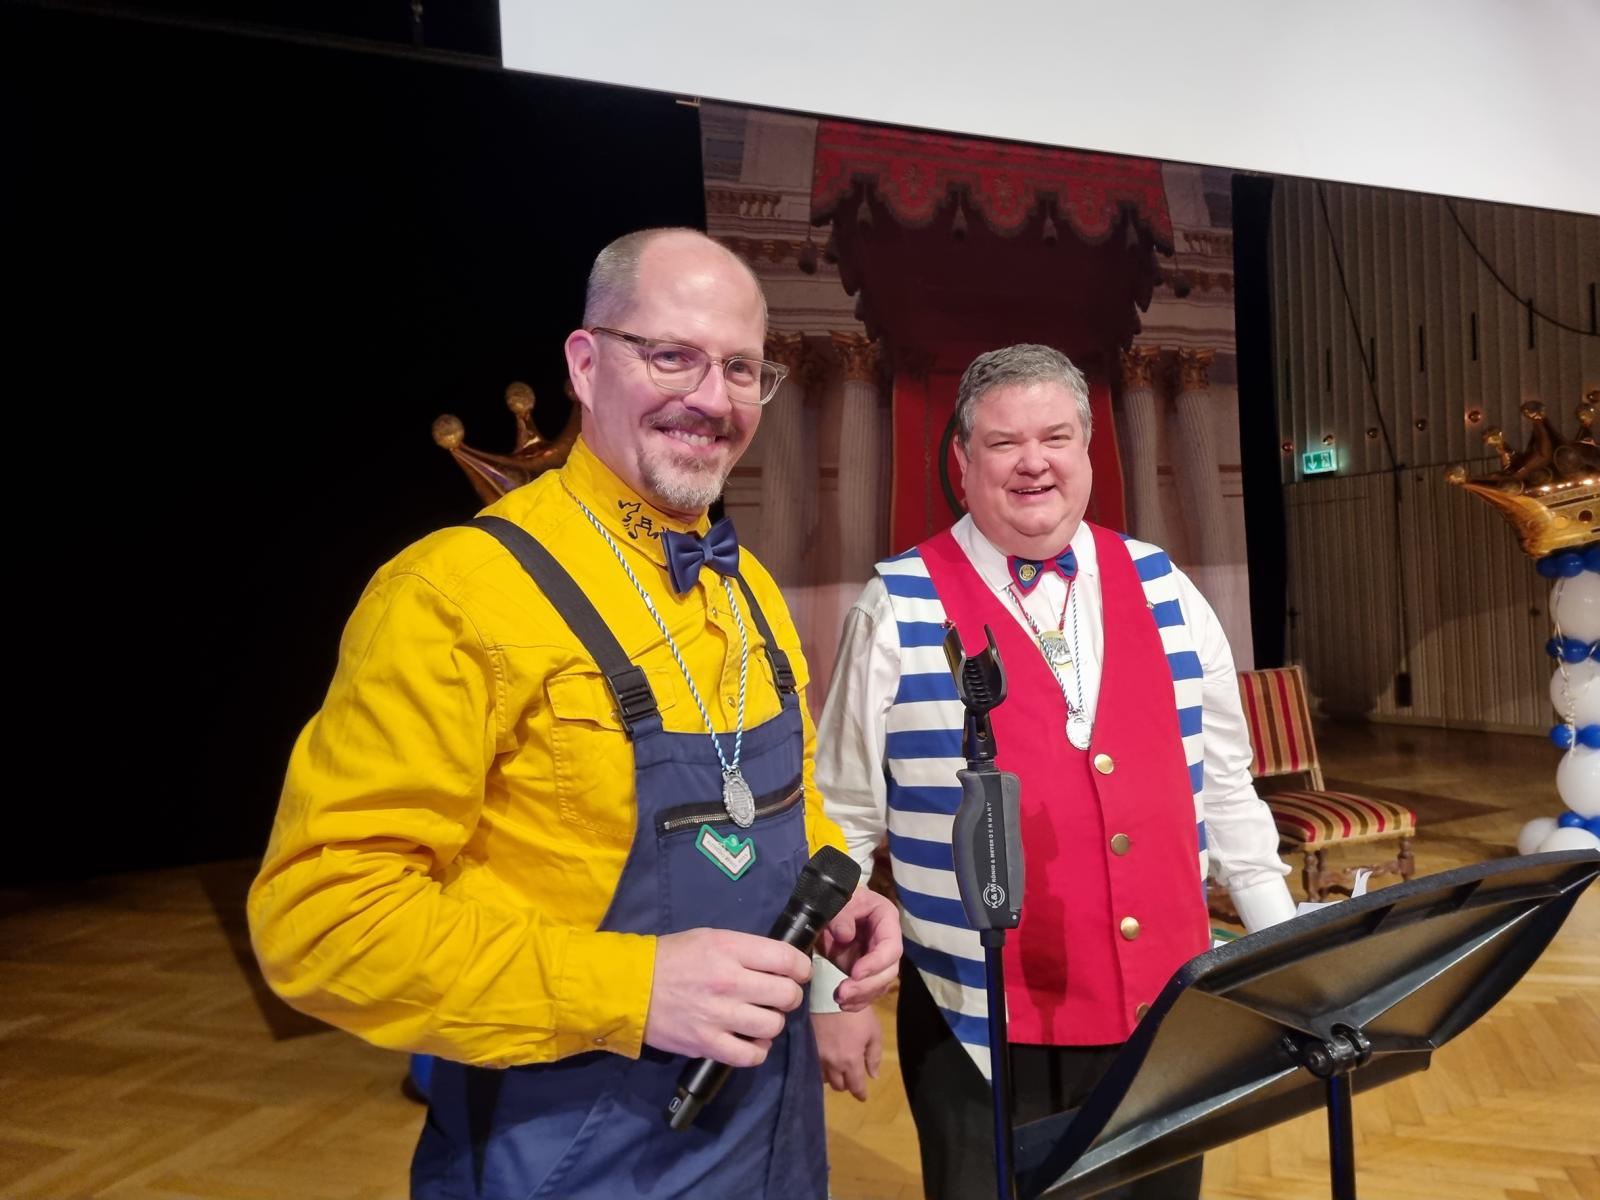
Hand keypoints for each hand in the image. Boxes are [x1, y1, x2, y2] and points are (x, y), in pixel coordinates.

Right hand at [644, 928, 810, 1066]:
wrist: (631, 987)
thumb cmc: (672, 957)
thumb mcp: (710, 938)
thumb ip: (745, 950)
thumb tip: (780, 964)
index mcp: (730, 950)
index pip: (787, 960)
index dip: (801, 968)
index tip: (798, 973)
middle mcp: (729, 982)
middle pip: (786, 995)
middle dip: (789, 996)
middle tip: (779, 996)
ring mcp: (719, 1016)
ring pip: (773, 1026)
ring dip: (772, 1023)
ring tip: (760, 1018)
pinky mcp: (707, 1044)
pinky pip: (750, 1056)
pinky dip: (757, 1051)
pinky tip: (750, 1040)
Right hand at [813, 1008, 881, 1100]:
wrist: (828, 993)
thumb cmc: (855, 1012)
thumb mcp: (873, 1031)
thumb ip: (874, 1055)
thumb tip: (873, 1076)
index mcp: (851, 1061)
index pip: (855, 1086)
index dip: (860, 1094)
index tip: (862, 1096)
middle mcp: (832, 1064)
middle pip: (838, 1085)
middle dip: (846, 1084)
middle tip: (850, 1078)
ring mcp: (817, 1056)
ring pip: (824, 1078)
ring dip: (832, 1077)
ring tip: (836, 1069)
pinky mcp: (806, 1047)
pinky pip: (812, 1066)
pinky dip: (819, 1068)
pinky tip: (823, 1061)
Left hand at [814, 887, 901, 1010]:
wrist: (825, 909)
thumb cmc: (835, 900)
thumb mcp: (837, 901)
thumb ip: (841, 915)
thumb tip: (846, 936)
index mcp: (886, 918)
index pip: (891, 946)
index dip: (876, 962)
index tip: (854, 973)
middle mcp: (887, 941)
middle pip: (889, 970)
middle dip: (867, 985)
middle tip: (843, 993)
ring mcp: (877, 958)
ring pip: (880, 984)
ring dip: (861, 996)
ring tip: (840, 999)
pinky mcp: (866, 972)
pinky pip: (869, 991)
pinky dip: (858, 1001)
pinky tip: (844, 1005)